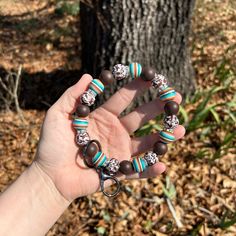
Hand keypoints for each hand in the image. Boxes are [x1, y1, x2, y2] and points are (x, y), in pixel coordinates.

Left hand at [35, 74, 184, 200]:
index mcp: (102, 117)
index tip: (149, 76)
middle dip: (158, 108)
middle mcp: (114, 132)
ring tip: (181, 129)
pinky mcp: (118, 170)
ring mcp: (118, 151)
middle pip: (140, 118)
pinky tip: (162, 163)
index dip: (135, 87)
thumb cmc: (52, 145)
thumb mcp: (58, 115)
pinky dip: (150, 169)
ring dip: (163, 137)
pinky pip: (137, 170)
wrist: (50, 175)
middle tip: (175, 98)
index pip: (122, 99)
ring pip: (145, 143)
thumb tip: (88, 76)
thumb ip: (73, 96)